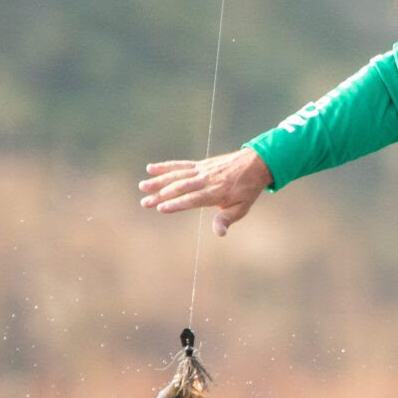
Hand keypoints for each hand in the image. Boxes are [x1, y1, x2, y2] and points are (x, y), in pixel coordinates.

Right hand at [140, 147, 272, 234]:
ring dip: (159, 181)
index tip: (161, 208)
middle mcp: (206, 180)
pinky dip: (166, 167)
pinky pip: (181, 165)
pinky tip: (151, 168)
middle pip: (180, 188)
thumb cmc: (247, 190)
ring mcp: (202, 171)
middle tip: (145, 203)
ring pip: (177, 176)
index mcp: (216, 193)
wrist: (255, 164)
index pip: (193, 199)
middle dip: (161, 195)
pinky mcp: (200, 165)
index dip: (177, 204)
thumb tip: (219, 233)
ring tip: (143, 186)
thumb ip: (227, 219)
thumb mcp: (242, 208)